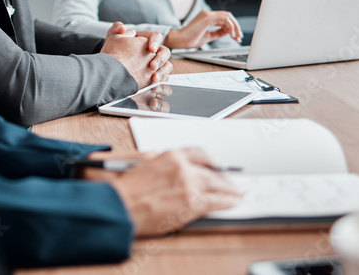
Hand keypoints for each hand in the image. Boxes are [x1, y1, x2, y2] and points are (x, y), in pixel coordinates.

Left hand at [102, 22, 171, 87]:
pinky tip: (154, 87)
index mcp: (146, 40)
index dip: (155, 42)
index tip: (151, 49)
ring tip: (154, 79)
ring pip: (167, 66)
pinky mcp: (154, 76)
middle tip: (152, 66)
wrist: (111, 68)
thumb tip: (122, 28)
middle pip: (164, 52)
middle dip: (160, 59)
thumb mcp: (113, 39)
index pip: (156, 37)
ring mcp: (155, 64)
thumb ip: (116, 29)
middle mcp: (153, 52)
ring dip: (163, 72)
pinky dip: (161, 83)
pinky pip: (163, 79)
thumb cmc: (114, 52)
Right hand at [109, 148, 240, 235]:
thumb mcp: (144, 165)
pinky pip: (217, 202)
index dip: (210, 160)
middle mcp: (183, 167)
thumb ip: (163, 164)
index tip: (216, 165)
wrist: (121, 205)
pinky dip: (227, 203)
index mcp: (171, 155)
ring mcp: (190, 185)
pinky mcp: (192, 203)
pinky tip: (232, 203)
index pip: (199, 153)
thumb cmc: (126, 189)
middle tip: (231, 183)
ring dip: (230, 190)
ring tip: (237, 194)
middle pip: (212, 171)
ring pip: (218, 186)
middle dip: (224, 178)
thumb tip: (173, 170)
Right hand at [164, 10, 241, 49]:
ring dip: (234, 27)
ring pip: (227, 16)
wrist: (180, 40)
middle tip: (239, 37)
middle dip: (236, 26)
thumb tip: (228, 32)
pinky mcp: (207, 18)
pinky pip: (224, 19)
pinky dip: (230, 27)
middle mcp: (207, 13)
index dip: (232, 27)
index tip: (236, 37)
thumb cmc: (190, 39)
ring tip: (236, 37)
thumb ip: (218, 33)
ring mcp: (207, 14)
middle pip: (228, 16)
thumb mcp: (208, 36)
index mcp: (207, 17)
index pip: (224, 18)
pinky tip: (231, 34)